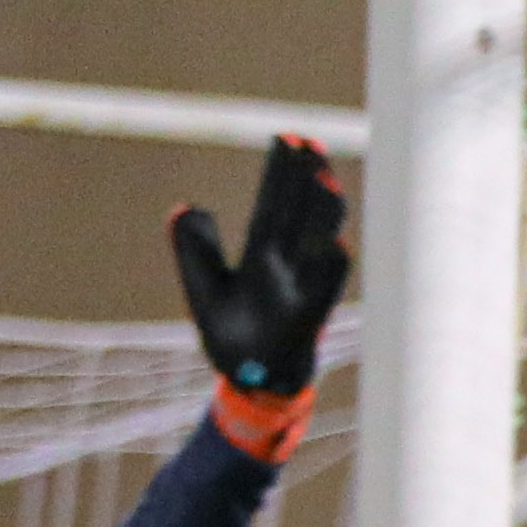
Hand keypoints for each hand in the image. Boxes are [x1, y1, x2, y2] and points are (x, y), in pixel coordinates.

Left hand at [172, 137, 350, 401]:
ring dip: (321, 215)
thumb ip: (195, 250)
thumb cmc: (233, 341)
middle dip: (304, 181)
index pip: (272, 205)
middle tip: (312, 142)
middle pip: (296, 216)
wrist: (248, 389)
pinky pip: (320, 295)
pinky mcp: (301, 325)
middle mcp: (284, 270)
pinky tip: (337, 244)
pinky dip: (328, 271)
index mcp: (261, 258)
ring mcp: (297, 295)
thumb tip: (189, 207)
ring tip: (325, 180)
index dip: (280, 173)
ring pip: (313, 246)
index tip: (289, 137)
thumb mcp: (205, 289)